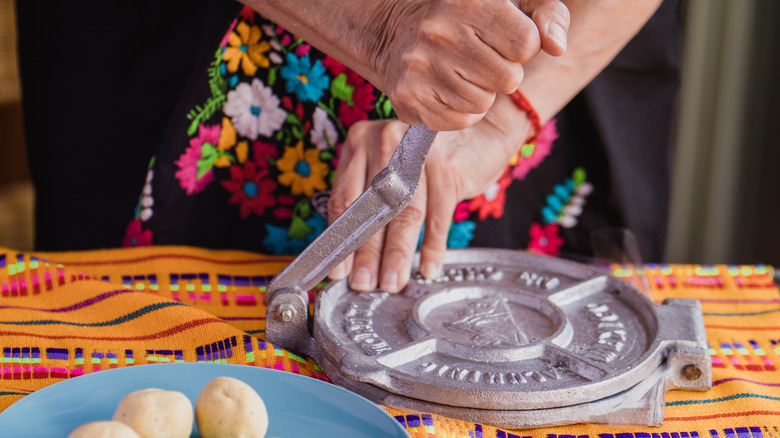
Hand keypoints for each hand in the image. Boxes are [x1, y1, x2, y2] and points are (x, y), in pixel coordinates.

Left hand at [327, 111, 528, 291]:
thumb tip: (353, 255)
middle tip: (364, 283)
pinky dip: (432, 247)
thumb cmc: (423, 158)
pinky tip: (427, 268)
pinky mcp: (448, 167)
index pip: (345, 198)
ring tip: (391, 281)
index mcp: (360, 141)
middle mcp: (386, 141)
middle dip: (367, 252)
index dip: (340, 239)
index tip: (339, 270)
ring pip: (404, 214)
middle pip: (372, 208)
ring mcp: (418, 152)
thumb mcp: (387, 166)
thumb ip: (368, 198)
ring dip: (397, 254)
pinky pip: (438, 216)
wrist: (478, 133)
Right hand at [370, 0, 569, 130]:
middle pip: (508, 79)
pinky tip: (444, 87)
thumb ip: (547, 13)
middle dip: (501, 72)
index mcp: (467, 1)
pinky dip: (458, 110)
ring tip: (459, 72)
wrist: (393, 31)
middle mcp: (438, 32)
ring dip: (480, 93)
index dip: (521, 46)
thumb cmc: (463, 16)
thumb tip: (557, 46)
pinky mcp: (408, 98)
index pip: (527, 44)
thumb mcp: (510, 0)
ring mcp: (419, 67)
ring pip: (483, 104)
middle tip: (478, 57)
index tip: (500, 38)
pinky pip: (460, 121)